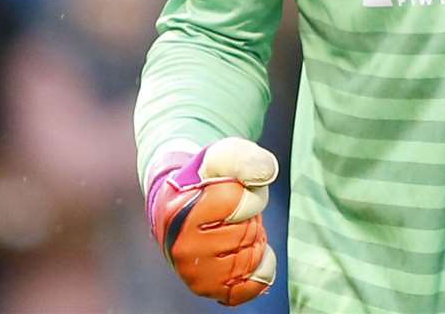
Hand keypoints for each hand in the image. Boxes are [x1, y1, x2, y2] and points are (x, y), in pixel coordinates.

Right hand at [147, 138, 278, 305]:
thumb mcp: (222, 156)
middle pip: (248, 231)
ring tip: (230, 228)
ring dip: (252, 240)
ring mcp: (193, 272)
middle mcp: (183, 247)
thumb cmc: (205, 179)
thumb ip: (244, 159)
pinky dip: (259, 270)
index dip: (248, 192)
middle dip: (250, 217)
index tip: (233, 189)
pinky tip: (248, 254)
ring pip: (251, 257)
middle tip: (231, 211)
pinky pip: (248, 286)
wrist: (180, 205)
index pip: (239, 202)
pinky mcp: (207, 288)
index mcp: (182, 210)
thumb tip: (264, 175)